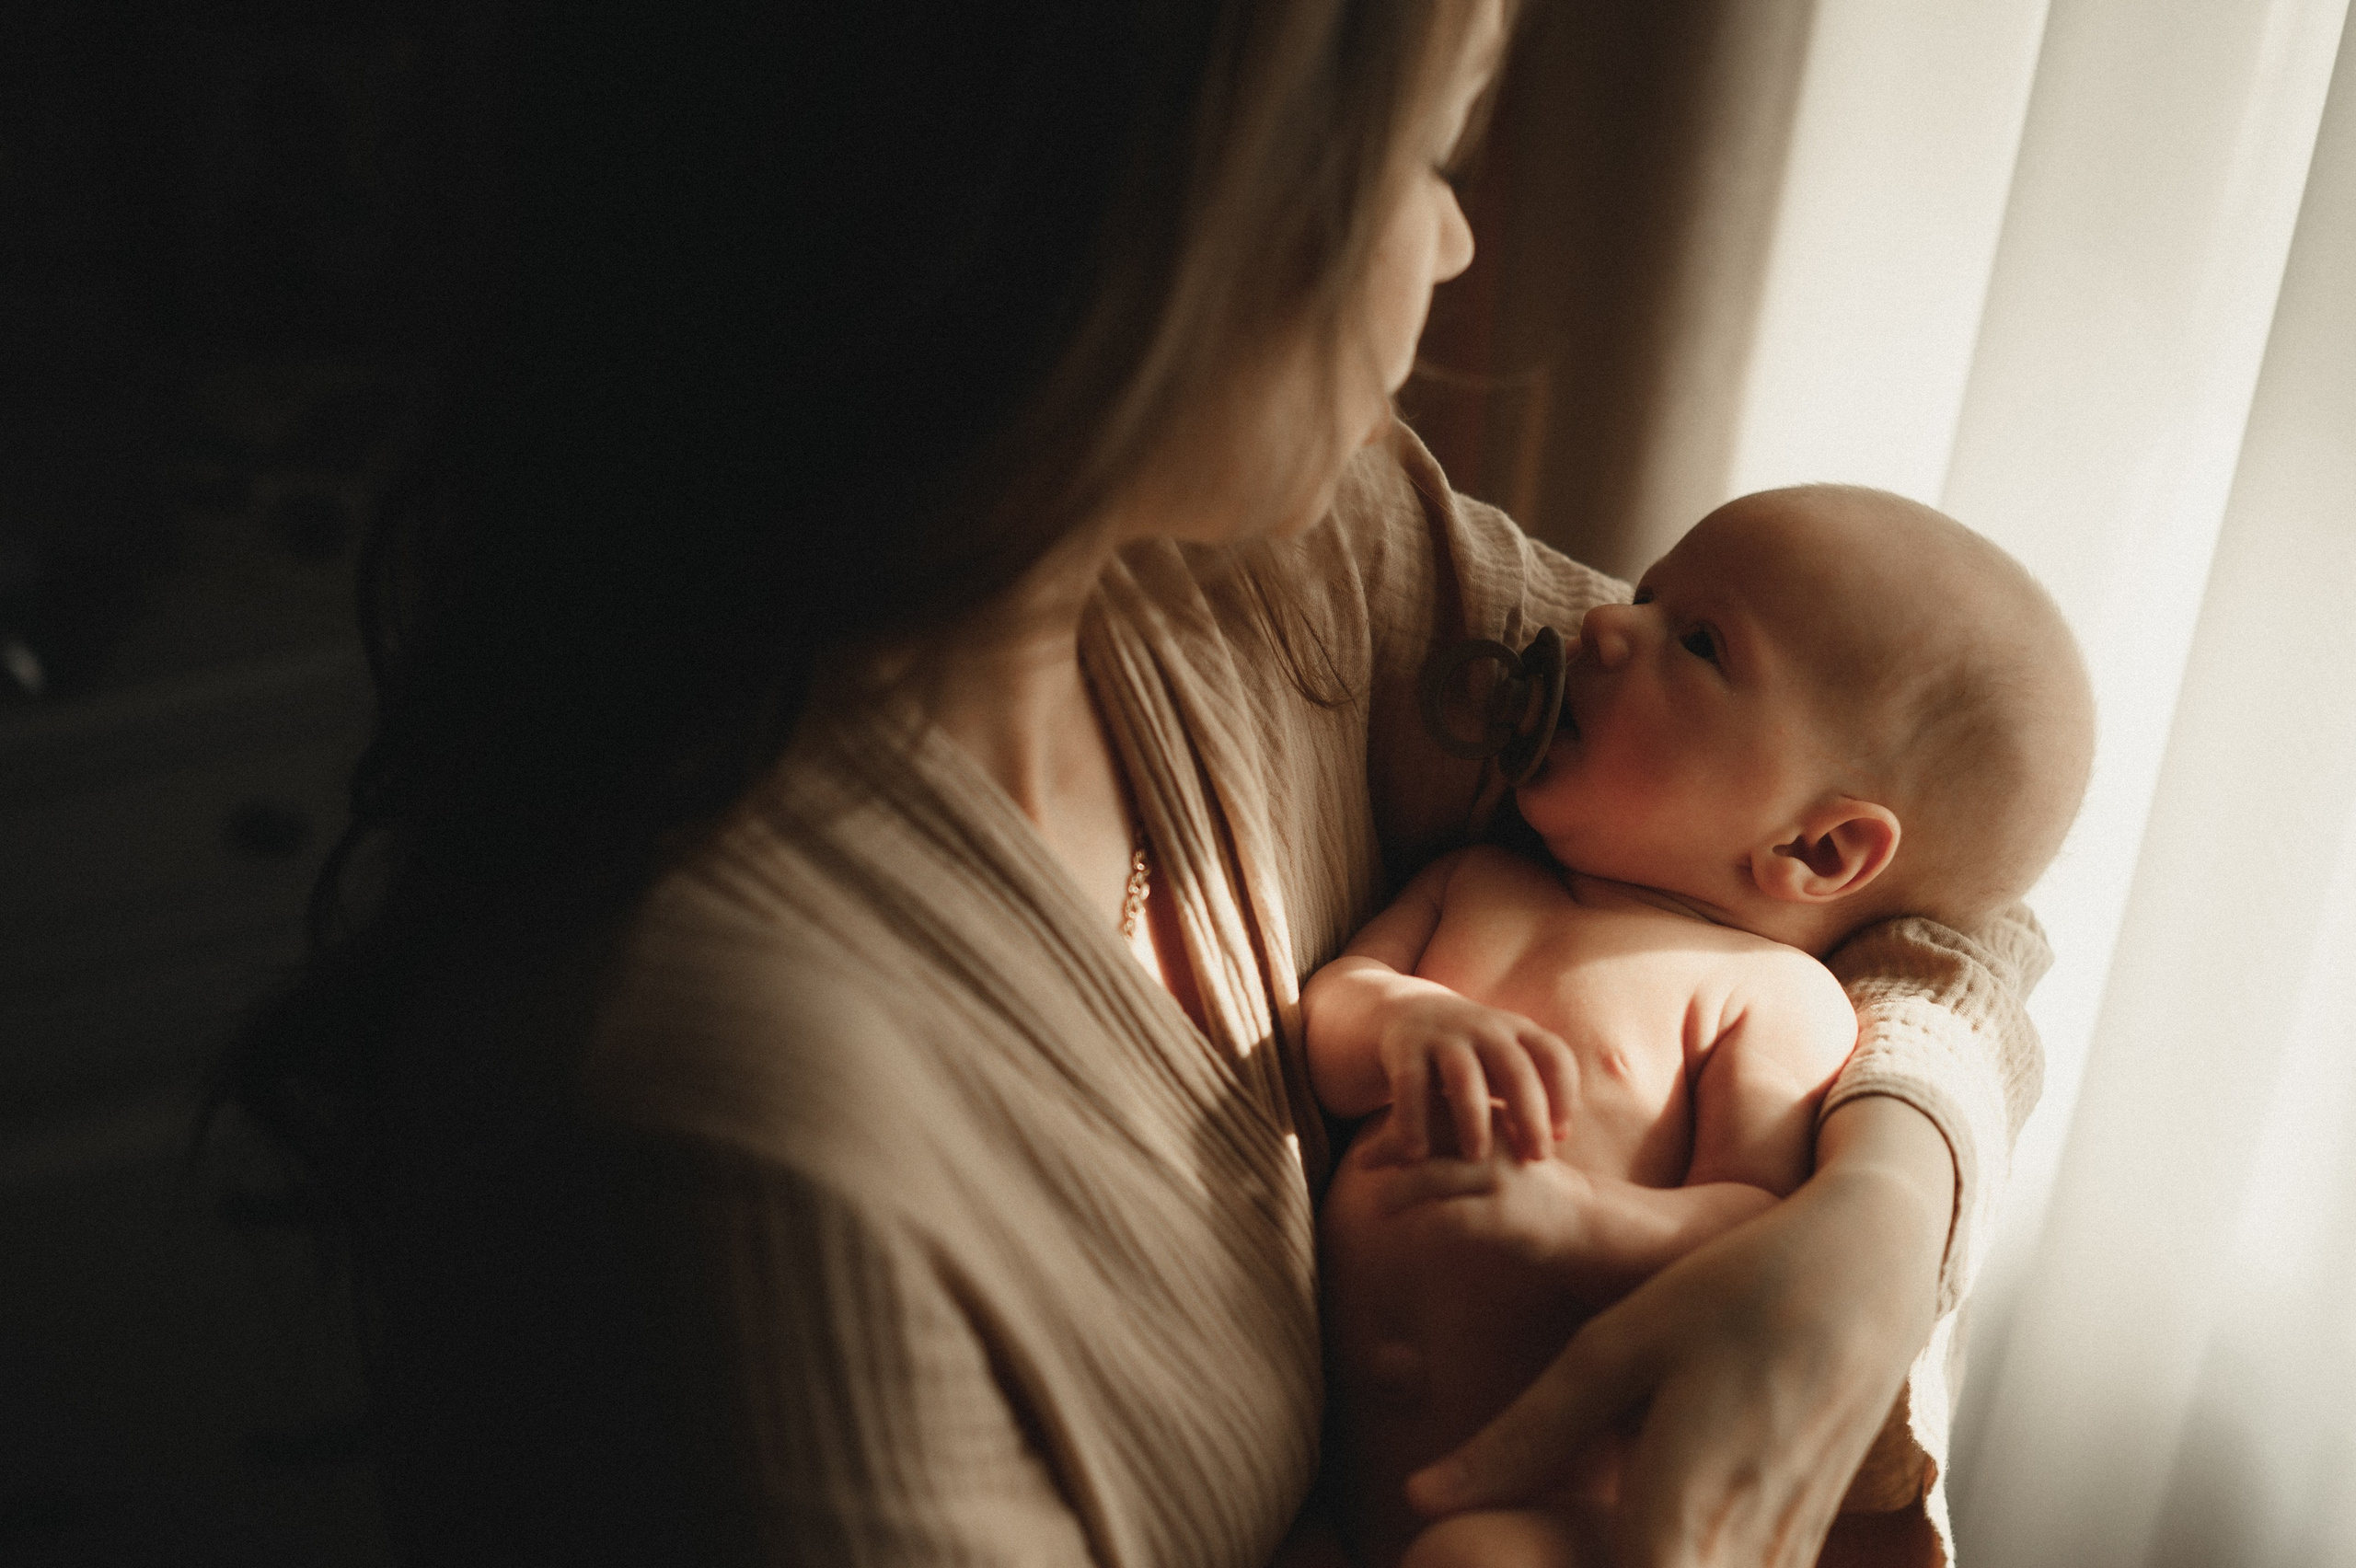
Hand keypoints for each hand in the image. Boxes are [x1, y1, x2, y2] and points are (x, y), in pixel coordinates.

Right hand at [1373, 992, 1575, 1163]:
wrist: (1401, 1012)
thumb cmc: (1468, 1055)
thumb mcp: (1502, 1063)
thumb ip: (1533, 1095)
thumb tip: (1560, 1136)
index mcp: (1515, 1030)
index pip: (1554, 1056)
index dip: (1564, 1095)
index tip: (1560, 1136)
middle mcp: (1483, 1027)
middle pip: (1515, 1069)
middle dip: (1531, 1116)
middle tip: (1538, 1157)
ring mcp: (1442, 1034)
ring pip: (1464, 1078)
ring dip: (1474, 1120)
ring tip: (1476, 1157)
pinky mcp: (1403, 1046)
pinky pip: (1410, 1086)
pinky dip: (1413, 1121)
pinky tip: (1416, 1154)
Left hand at [1404, 1098, 1952, 1565]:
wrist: (1870, 1268)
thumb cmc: (1729, 1292)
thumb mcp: (1615, 1348)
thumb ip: (1523, 1435)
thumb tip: (1420, 1494)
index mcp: (1683, 1509)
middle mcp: (1744, 1549)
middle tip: (1515, 1554)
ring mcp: (1788, 1551)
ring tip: (1587, 1536)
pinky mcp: (1808, 1538)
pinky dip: (1689, 1567)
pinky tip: (1649, 1538)